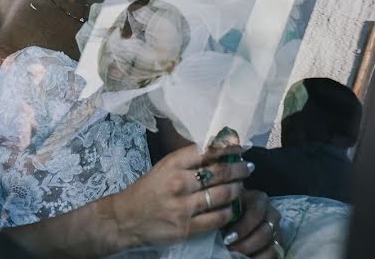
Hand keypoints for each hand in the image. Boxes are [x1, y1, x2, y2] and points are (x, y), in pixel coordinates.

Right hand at [109, 143, 252, 248]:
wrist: (126, 218)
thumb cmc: (148, 190)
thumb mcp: (164, 167)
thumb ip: (189, 160)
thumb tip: (220, 150)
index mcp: (172, 164)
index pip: (207, 151)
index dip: (228, 147)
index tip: (241, 146)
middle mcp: (179, 183)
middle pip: (220, 172)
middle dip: (239, 168)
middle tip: (248, 166)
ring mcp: (183, 207)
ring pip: (222, 195)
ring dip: (238, 188)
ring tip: (242, 185)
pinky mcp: (186, 228)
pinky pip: (217, 218)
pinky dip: (229, 211)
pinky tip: (232, 207)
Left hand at [221, 189, 283, 257]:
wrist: (235, 219)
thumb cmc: (228, 211)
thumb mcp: (226, 206)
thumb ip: (224, 212)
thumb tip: (218, 224)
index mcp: (259, 200)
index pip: (255, 213)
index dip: (242, 227)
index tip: (227, 238)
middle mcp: (272, 214)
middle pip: (264, 233)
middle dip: (245, 245)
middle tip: (230, 250)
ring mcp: (276, 231)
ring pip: (270, 247)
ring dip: (252, 254)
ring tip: (236, 256)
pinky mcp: (278, 245)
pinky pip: (273, 255)